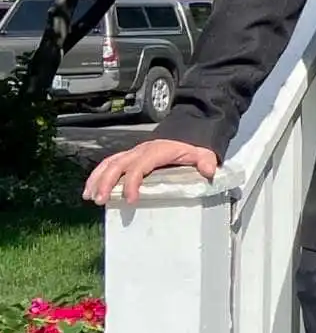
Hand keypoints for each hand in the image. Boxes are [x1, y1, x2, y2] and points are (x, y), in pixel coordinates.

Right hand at [84, 138, 218, 206]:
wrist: (186, 131)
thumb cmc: (191, 145)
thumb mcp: (202, 151)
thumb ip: (206, 160)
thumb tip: (209, 170)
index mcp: (156, 151)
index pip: (140, 166)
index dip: (133, 182)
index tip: (130, 199)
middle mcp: (141, 151)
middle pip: (118, 164)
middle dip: (107, 182)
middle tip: (101, 200)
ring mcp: (132, 153)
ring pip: (109, 163)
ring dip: (97, 179)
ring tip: (89, 197)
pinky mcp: (128, 156)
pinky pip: (108, 164)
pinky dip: (97, 175)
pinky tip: (90, 189)